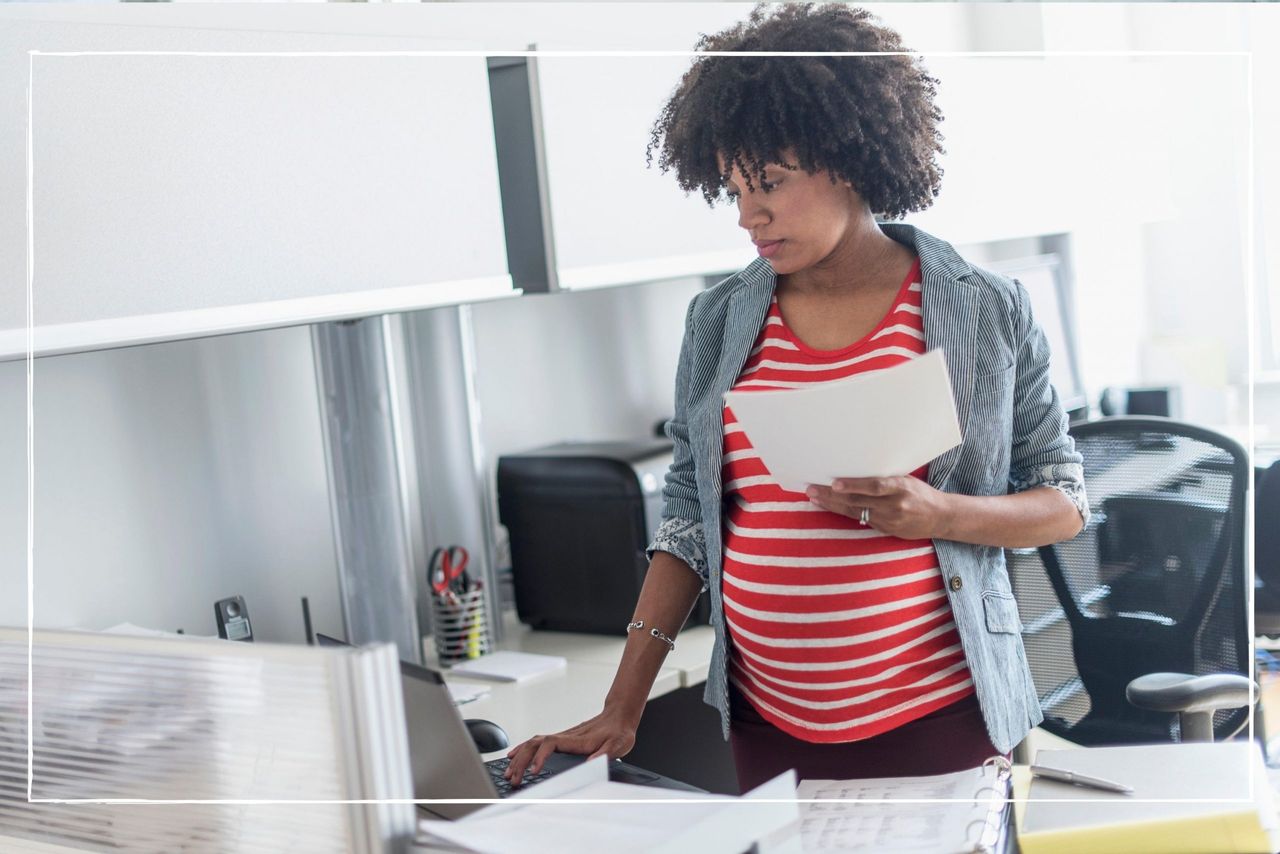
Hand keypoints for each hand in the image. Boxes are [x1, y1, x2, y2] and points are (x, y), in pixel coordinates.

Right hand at [502, 709, 636, 786]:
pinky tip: (515, 757)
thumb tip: (592, 762)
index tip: (534, 771)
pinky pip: (536, 743)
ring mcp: (562, 737)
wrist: (618, 716)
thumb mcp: (618, 744)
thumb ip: (606, 753)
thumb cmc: (618, 731)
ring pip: (533, 743)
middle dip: (521, 761)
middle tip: (513, 778)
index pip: (550, 744)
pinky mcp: (561, 739)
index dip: (539, 756)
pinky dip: (523, 750)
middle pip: (534, 744)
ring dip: (519, 757)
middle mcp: (565, 736)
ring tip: (509, 772)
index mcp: (576, 740)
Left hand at [805, 476, 953, 539]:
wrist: (940, 516)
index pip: (874, 486)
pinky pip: (860, 519)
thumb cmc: (920, 492)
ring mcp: (889, 519)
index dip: (853, 486)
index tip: (834, 483)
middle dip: (832, 495)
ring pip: (855, 511)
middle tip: (811, 488)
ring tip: (814, 497)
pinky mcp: (886, 529)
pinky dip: (843, 512)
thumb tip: (854, 468)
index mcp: (901, 487)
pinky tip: (829, 506)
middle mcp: (895, 505)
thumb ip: (884, 478)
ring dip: (832, 504)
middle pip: (858, 500)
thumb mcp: (906, 479)